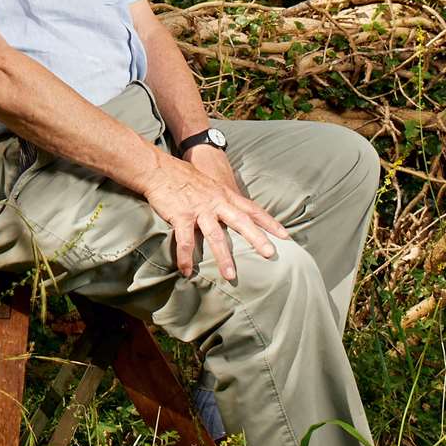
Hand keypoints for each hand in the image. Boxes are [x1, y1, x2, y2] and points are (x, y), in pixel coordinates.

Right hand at [141, 153, 290, 280]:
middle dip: (256, 238)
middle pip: (241, 221)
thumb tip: (234, 213)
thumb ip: (223, 199)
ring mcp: (199, 210)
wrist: (159, 169)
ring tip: (230, 276)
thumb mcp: (211, 186)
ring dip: (223, 257)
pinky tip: (187, 271)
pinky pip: (184, 240)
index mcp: (225, 196)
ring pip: (215, 235)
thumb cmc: (184, 178)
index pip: (252, 210)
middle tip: (270, 254)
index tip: (285, 236)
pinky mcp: (180, 216)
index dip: (269, 222)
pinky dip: (186, 257)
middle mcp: (216, 203)